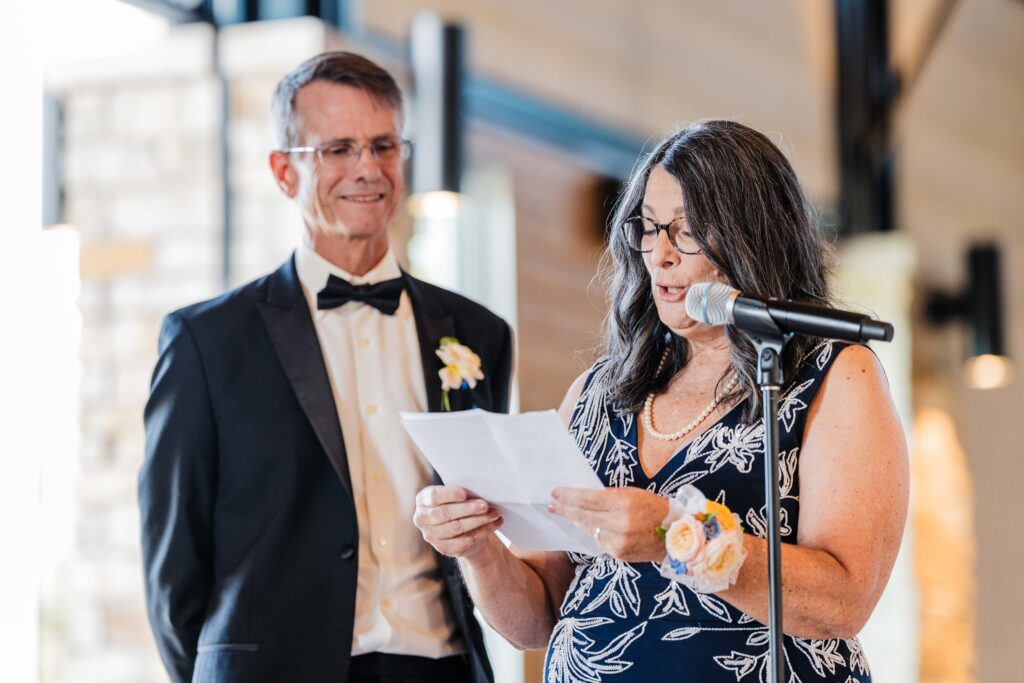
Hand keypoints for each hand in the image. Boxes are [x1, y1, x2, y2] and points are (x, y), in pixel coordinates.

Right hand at [413, 485, 503, 558]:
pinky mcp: (444, 548)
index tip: (464, 494)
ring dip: (479, 520)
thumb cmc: (459, 504)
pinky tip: (495, 523)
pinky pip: (466, 540)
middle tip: (485, 505)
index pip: (433, 497)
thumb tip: (479, 491)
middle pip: (445, 514)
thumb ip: (461, 493)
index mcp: (423, 500)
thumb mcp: (456, 495)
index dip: (449, 495)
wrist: (462, 528)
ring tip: (495, 513)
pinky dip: (483, 531)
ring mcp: (431, 536)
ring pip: (457, 528)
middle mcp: (422, 519)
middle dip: (467, 509)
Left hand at [549, 487, 668, 561]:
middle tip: (552, 504)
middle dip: (565, 509)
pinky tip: (586, 526)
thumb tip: (583, 498)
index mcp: (622, 503)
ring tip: (565, 513)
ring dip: (576, 521)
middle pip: (583, 515)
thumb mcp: (632, 494)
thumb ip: (608, 496)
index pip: (587, 499)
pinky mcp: (619, 554)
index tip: (555, 492)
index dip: (568, 496)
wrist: (676, 535)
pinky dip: (593, 532)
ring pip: (589, 530)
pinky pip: (599, 541)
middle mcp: (619, 523)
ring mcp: (618, 541)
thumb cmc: (654, 508)